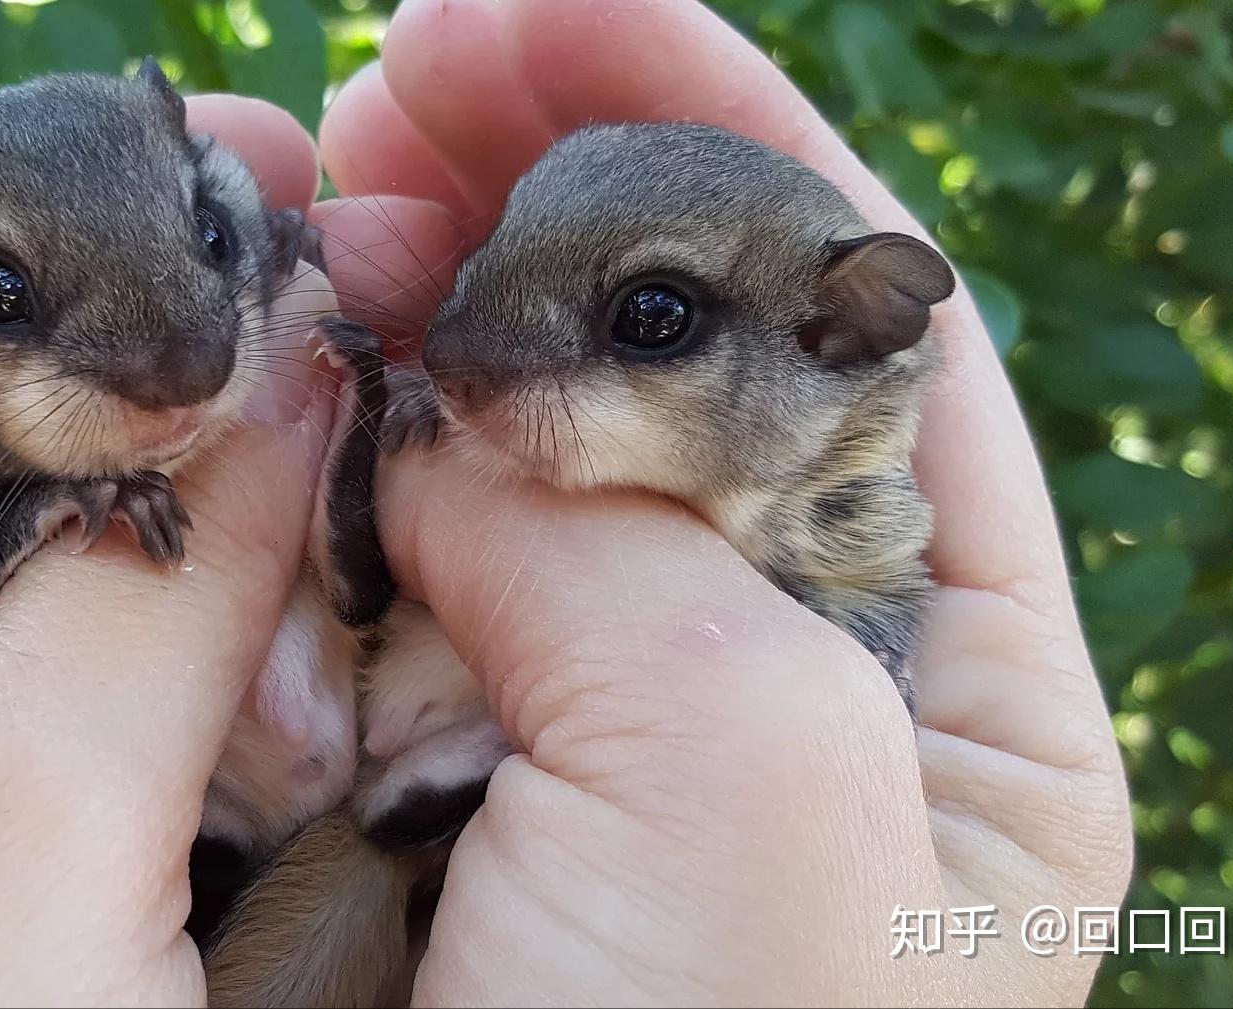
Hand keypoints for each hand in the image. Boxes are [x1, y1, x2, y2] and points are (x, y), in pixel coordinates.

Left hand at [0, 96, 330, 1004]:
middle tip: (350, 395)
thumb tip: (286, 361)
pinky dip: (115, 695)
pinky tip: (242, 730)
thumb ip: (159, 566)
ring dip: (154, 573)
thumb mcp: (18, 829)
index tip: (277, 198)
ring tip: (322, 589)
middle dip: (148, 405)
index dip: (74, 210)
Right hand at [313, 1, 1130, 1003]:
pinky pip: (395, 562)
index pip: (854, 323)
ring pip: (522, 442)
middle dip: (557, 184)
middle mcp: (777, 677)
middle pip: (683, 351)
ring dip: (433, 296)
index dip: (710, 134)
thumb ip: (630, 556)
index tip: (539, 5)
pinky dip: (340, 448)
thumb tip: (454, 413)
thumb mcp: (758, 808)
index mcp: (941, 679)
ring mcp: (598, 715)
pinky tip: (291, 361)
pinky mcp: (443, 765)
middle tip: (401, 75)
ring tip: (332, 186)